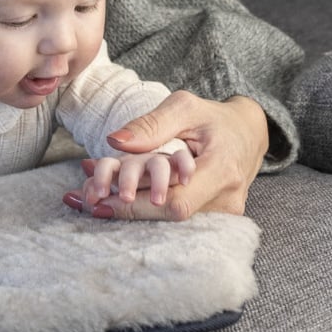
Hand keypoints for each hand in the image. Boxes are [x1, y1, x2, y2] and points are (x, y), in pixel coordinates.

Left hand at [63, 92, 267, 220]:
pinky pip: (175, 221)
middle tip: (83, 200)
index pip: (176, 202)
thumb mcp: (185, 107)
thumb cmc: (214, 118)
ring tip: (92, 198)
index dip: (137, 206)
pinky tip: (114, 201)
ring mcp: (223, 215)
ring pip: (169, 223)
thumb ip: (151, 124)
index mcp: (222, 170)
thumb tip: (114, 142)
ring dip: (130, 212)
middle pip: (168, 218)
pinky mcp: (214, 220)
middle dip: (124, 210)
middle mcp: (227, 201)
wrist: (249, 134)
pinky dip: (144, 210)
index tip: (100, 200)